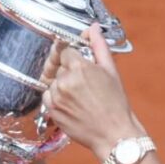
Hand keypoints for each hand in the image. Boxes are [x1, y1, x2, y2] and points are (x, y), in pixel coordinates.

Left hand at [41, 24, 140, 158]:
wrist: (113, 134)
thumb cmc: (116, 104)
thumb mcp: (111, 71)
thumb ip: (99, 47)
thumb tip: (93, 28)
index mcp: (80, 67)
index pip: (66, 51)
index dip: (74, 57)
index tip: (81, 64)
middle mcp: (65, 81)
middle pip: (59, 66)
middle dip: (69, 72)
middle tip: (85, 85)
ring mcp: (57, 96)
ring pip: (53, 81)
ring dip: (63, 85)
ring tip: (80, 97)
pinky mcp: (52, 110)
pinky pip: (48, 96)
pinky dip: (56, 98)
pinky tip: (72, 104)